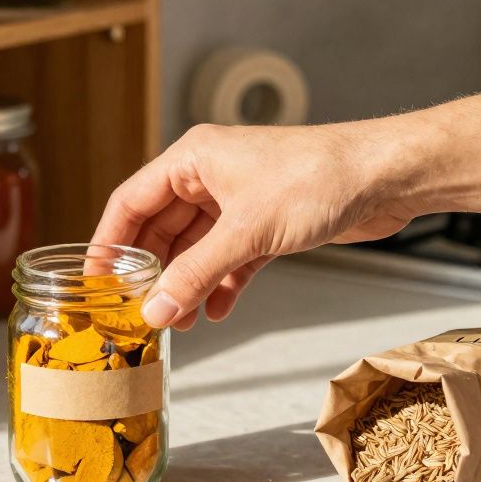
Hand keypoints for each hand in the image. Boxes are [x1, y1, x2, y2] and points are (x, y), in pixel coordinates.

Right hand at [91, 121, 424, 330]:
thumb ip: (196, 274)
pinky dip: (221, 284)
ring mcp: (240, 199)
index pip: (131, 201)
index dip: (109, 242)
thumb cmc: (320, 177)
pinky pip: (230, 258)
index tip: (94, 280)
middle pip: (162, 228)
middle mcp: (211, 176)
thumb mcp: (247, 232)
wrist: (386, 176)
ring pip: (197, 248)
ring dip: (187, 284)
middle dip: (152, 271)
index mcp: (194, 159)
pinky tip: (217, 311)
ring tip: (178, 322)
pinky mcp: (268, 223)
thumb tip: (155, 310)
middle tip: (137, 309)